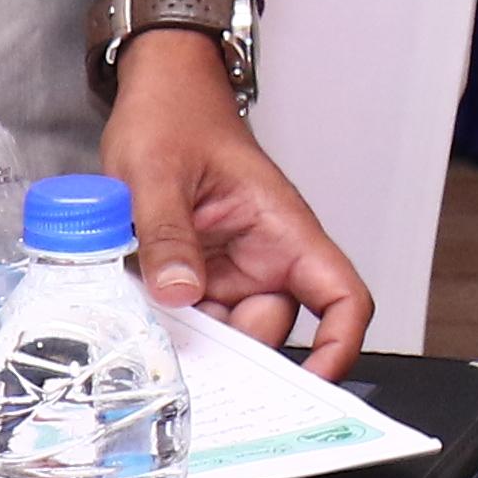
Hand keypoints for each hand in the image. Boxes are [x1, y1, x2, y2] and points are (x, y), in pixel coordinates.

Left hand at [97, 34, 375, 374]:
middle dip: (233, 355)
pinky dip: (168, 325)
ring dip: (190, 340)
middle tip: (184, 363)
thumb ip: (165, 234)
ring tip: (146, 329)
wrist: (155, 93)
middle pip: (273, 331)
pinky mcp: (200, 273)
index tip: (309, 385)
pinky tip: (137, 316)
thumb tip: (178, 294)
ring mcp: (233, 268)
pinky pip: (193, 315)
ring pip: (226, 331)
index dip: (338, 346)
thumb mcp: (156, 171)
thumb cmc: (174, 115)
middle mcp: (267, 256)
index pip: (341, 297)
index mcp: (282, 228)